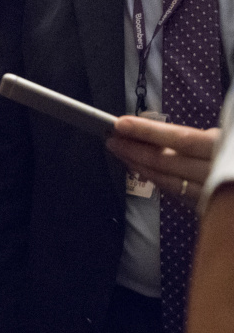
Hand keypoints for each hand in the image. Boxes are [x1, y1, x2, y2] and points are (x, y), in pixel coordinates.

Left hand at [105, 116, 219, 207]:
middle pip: (168, 162)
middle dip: (135, 150)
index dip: (148, 131)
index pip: (179, 138)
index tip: (121, 124)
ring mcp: (215, 193)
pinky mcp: (211, 207)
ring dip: (141, 167)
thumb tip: (167, 132)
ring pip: (169, 181)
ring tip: (121, 152)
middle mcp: (218, 173)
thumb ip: (211, 136)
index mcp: (227, 149)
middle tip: (111, 139)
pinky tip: (144, 171)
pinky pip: (179, 194)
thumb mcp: (233, 134)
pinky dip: (158, 181)